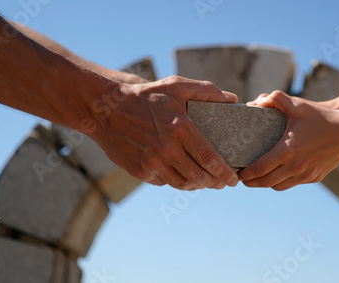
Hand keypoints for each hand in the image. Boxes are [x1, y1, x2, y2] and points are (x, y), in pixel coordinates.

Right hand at [84, 75, 238, 189]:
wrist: (105, 108)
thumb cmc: (145, 96)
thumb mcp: (176, 86)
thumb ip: (206, 91)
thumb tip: (232, 99)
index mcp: (180, 129)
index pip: (210, 158)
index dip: (224, 173)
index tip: (233, 179)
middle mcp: (167, 149)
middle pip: (199, 176)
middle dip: (215, 183)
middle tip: (222, 183)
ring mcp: (151, 162)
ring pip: (182, 183)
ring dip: (197, 185)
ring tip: (204, 182)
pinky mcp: (139, 171)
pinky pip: (163, 182)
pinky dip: (175, 180)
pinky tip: (182, 176)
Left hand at [239, 91, 338, 190]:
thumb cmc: (322, 118)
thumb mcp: (298, 106)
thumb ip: (277, 99)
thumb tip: (258, 100)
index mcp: (286, 151)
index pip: (259, 169)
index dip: (245, 174)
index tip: (237, 173)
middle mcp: (294, 167)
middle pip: (265, 182)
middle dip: (251, 183)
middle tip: (243, 178)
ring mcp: (305, 174)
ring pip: (278, 186)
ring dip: (266, 184)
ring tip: (258, 178)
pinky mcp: (314, 177)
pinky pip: (293, 184)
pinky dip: (282, 182)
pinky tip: (277, 175)